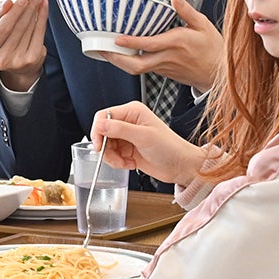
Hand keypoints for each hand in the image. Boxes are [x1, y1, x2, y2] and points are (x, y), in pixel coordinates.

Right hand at [0, 0, 50, 92]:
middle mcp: (2, 58)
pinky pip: (39, 33)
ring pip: (30, 29)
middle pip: (18, 27)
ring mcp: (18, 61)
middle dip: (27, 8)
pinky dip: (43, 17)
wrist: (16, 64)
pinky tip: (43, 7)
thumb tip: (7, 3)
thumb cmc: (3, 40)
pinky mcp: (33, 59)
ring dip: (36, 10)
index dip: (13, 12)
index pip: (2, 28)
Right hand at [90, 101, 205, 186]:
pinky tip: (130, 164)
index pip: (104, 116)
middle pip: (102, 133)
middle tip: (113, 158)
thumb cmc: (170, 148)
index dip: (98, 131)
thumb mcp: (143, 137)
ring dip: (112, 158)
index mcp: (132, 112)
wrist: (180, 166)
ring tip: (125, 162)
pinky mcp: (127, 149)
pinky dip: (118, 162)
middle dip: (106, 148)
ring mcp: (127, 136)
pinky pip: (112, 155)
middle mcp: (128, 122)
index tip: (98, 146)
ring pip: (105, 146)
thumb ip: (119, 129)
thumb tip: (100, 125)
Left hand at [102, 0, 222, 91]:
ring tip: (105, 51)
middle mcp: (167, 58)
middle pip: (136, 65)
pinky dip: (128, 63)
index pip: (150, 45)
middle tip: (102, 48)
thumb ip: (187, 11)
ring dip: (119, 62)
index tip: (117, 38)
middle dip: (116, 59)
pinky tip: (121, 54)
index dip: (131, 43)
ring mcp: (163, 67)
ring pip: (136, 69)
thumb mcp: (203, 25)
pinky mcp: (162, 72)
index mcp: (176, 43)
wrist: (218, 73)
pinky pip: (141, 69)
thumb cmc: (212, 50)